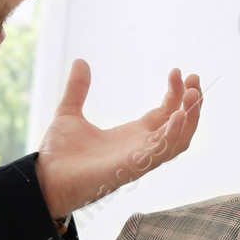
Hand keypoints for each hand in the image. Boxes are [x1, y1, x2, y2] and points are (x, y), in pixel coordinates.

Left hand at [34, 59, 202, 220]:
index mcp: (131, 136)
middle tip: (195, 77)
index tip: (175, 71)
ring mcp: (138, 159)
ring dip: (190, 117)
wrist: (43, 178)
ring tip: (194, 92)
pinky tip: (178, 115)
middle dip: (191, 103)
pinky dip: (173, 135)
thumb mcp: (69, 113)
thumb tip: (80, 61)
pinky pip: (161, 154)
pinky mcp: (131, 168)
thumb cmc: (58, 155)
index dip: (174, 93)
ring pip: (178, 141)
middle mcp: (140, 148)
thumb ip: (77, 89)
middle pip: (179, 126)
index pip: (165, 114)